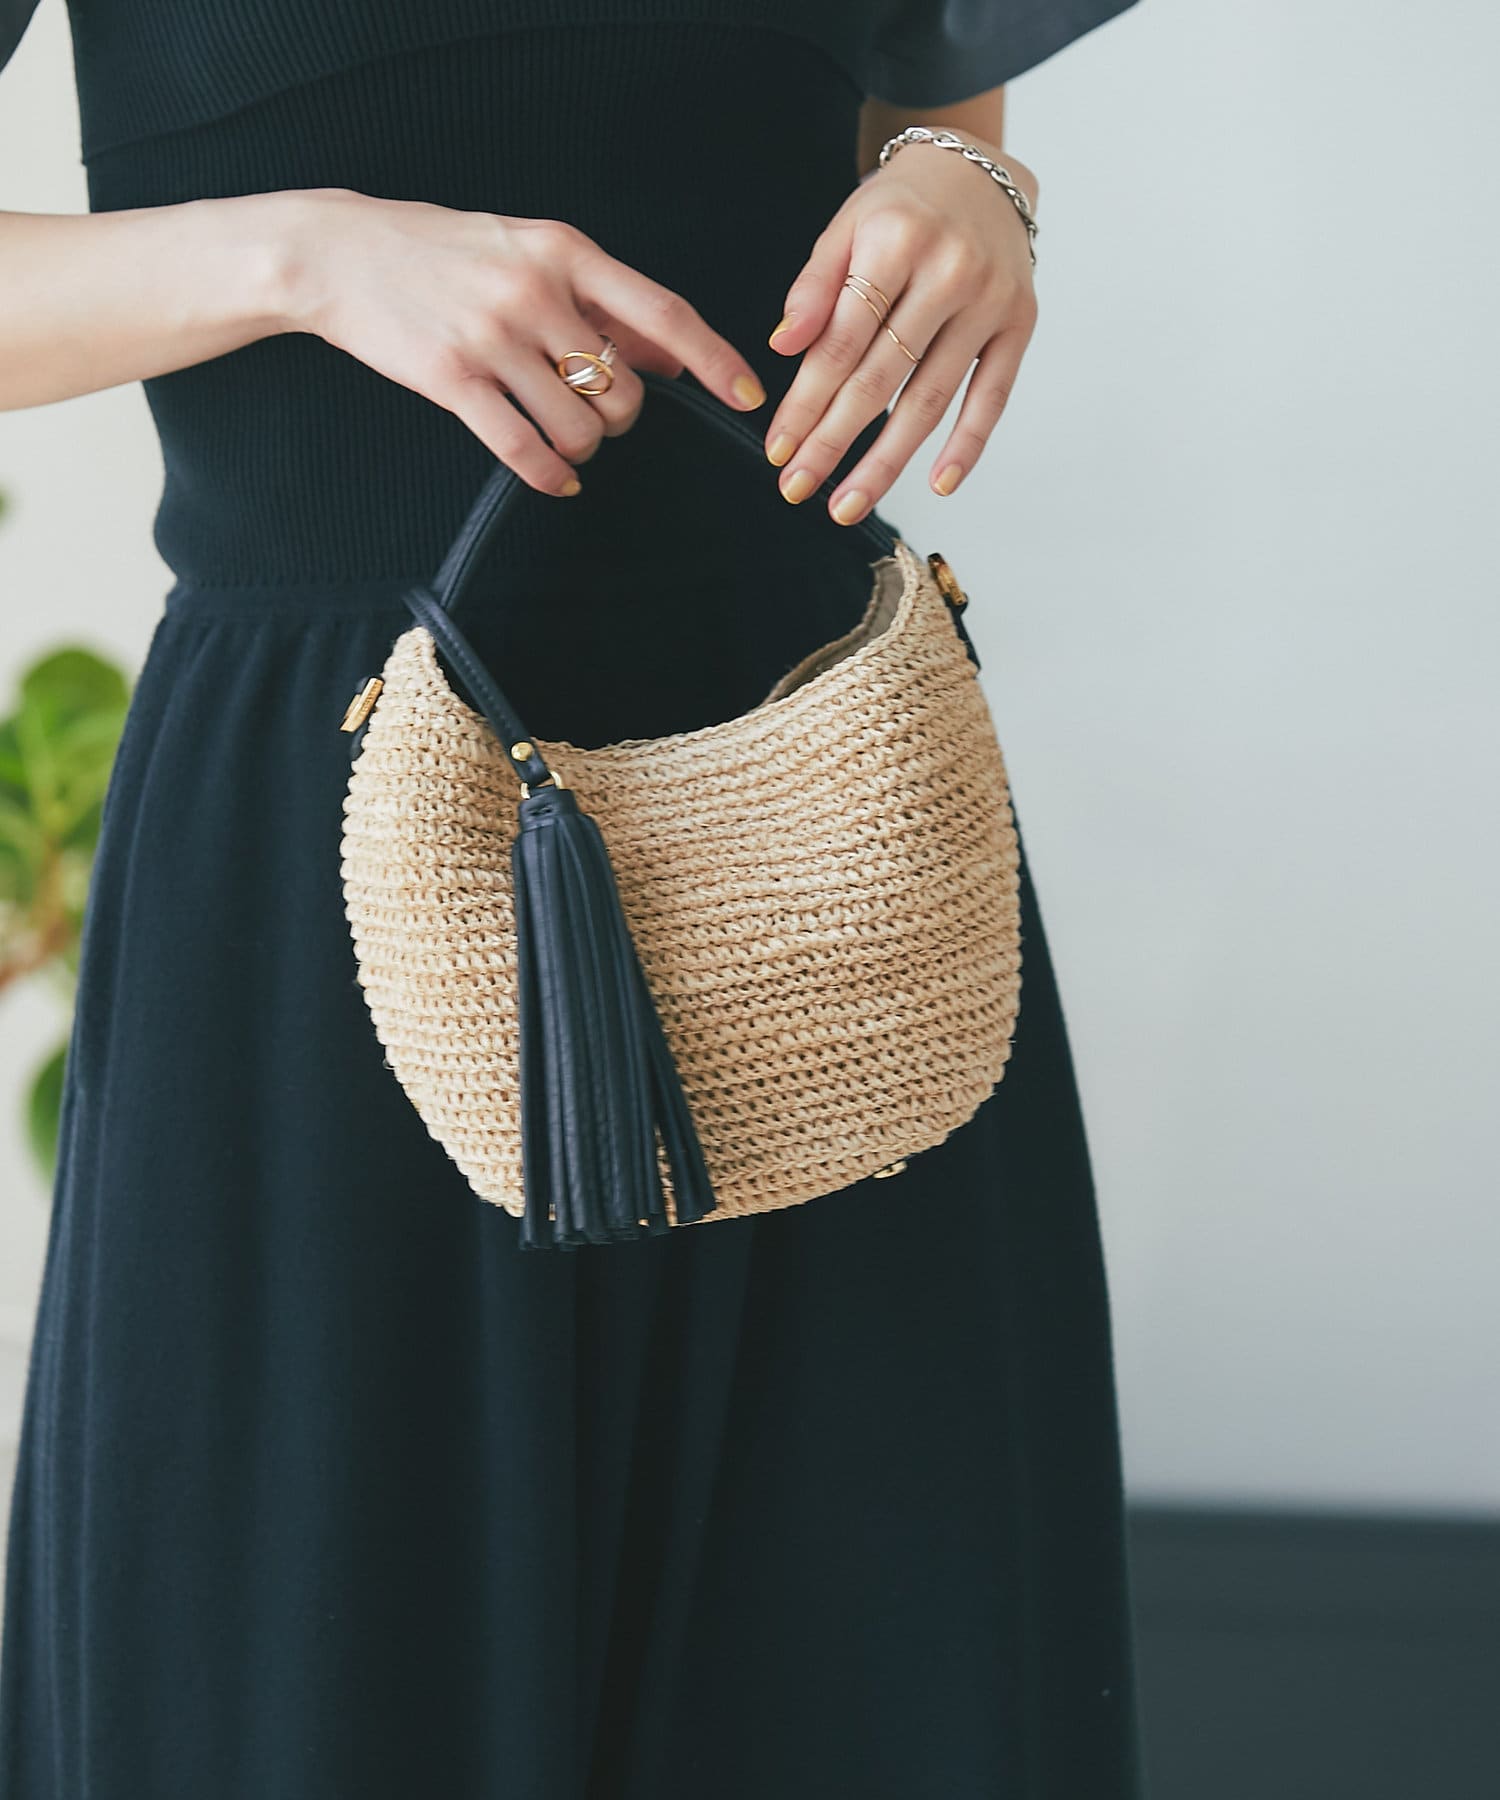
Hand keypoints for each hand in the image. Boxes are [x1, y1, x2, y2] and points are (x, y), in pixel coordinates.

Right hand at [274, 188, 766, 495]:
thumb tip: (672, 351)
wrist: (339, 251)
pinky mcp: (453, 378)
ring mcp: (494, 335)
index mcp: (564, 249)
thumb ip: (599, 299)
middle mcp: (536, 290)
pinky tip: (553, 476)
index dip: (713, 360)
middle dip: (624, 418)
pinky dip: (550, 475)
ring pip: (583, 426)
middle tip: (596, 414)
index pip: (662, 312)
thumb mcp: (529, 251)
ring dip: (585, 448)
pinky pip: (525, 450)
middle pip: (625, 388)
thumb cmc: (444, 252)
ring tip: (563, 436)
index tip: (748, 397)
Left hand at [761, 135, 1038, 523]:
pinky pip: (992, 396)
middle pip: (880, 378)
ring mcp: (989, 301)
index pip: (840, 341)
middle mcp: (948, 272)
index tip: (778, 449)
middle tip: (798, 489)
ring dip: (886, 461)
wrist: (981, 170)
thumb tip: (781, 346)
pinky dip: (967, 444)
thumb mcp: (847, 225)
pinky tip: (936, 485)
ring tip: (848, 505)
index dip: (805, 401)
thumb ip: (815, 286)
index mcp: (896, 242)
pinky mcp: (1020, 324)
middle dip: (833, 441)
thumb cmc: (902, 207)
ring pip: (929, 399)